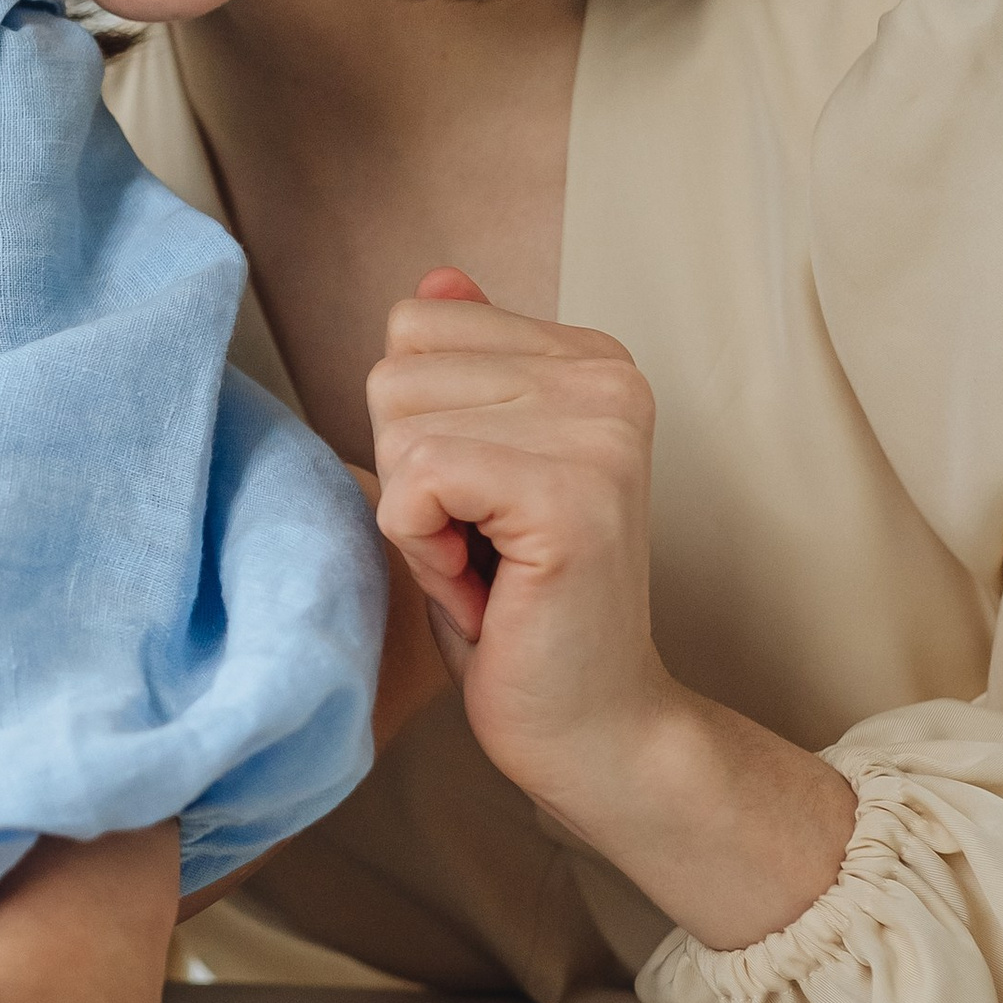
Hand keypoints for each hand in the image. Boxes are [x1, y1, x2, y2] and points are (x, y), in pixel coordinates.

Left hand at [367, 270, 668, 800]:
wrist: (590, 724)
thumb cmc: (519, 608)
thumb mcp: (471, 468)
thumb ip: (462, 370)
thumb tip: (435, 278)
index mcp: (588, 358)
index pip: (412, 328)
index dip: (414, 431)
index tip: (478, 503)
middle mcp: (608, 378)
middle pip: (393, 373)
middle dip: (409, 476)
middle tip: (482, 545)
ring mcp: (599, 433)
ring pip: (398, 426)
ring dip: (417, 521)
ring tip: (488, 567)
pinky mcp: (573, 495)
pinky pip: (415, 479)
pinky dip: (421, 551)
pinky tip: (485, 589)